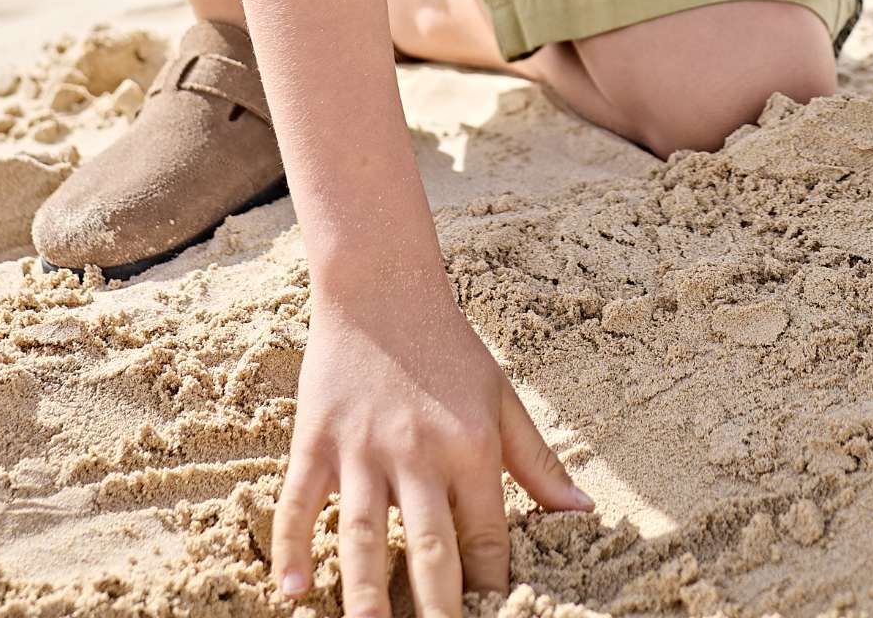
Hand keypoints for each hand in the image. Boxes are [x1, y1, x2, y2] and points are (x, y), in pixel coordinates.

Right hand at [271, 273, 592, 616]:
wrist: (381, 287)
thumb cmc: (449, 347)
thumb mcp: (502, 398)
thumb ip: (538, 461)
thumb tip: (583, 511)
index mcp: (470, 447)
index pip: (486, 537)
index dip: (491, 587)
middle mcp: (417, 452)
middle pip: (428, 546)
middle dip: (435, 606)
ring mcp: (362, 447)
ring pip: (362, 531)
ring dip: (364, 589)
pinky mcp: (316, 438)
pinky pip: (299, 499)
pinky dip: (291, 545)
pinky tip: (290, 590)